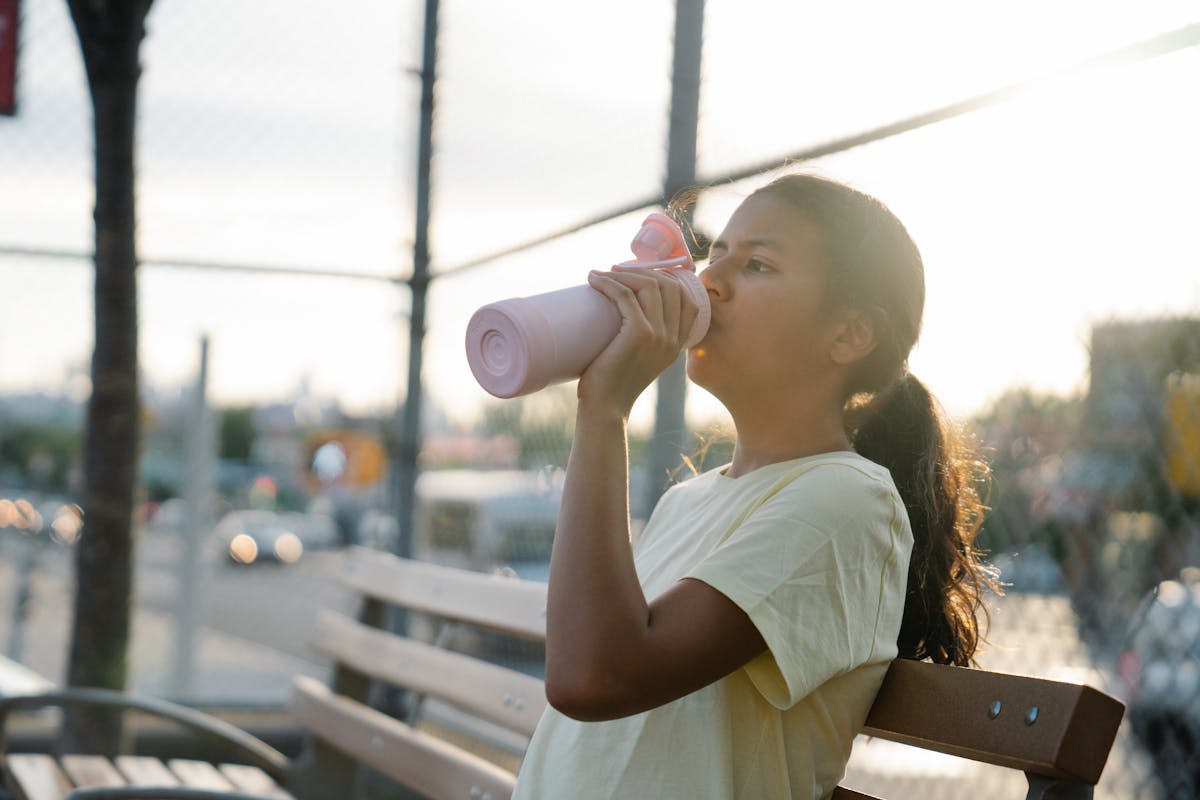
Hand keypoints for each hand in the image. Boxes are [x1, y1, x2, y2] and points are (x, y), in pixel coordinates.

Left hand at [578, 266, 700, 413]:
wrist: (605, 409)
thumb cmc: (612, 384)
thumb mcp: (638, 360)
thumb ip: (641, 340)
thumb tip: (619, 311)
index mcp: (677, 344)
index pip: (687, 298)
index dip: (666, 278)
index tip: (639, 275)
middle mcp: (673, 338)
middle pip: (669, 285)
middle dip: (642, 271)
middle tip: (615, 271)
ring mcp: (659, 335)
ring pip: (650, 286)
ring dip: (623, 273)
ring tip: (602, 274)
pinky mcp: (639, 334)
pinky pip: (626, 296)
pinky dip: (608, 283)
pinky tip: (594, 279)